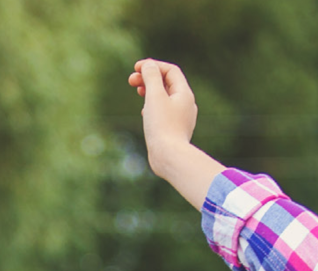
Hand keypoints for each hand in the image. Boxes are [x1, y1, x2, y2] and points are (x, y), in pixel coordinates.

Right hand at [126, 59, 224, 210]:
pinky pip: (164, 111)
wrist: (170, 157)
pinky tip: (144, 112)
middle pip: (167, 83)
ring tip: (137, 91)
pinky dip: (152, 106)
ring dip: (150, 91)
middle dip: (149, 78)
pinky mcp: (174, 130)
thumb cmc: (162, 126)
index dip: (153, 65)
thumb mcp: (154, 96)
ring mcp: (181, 118)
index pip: (170, 70)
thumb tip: (148, 65)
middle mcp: (186, 104)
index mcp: (184, 94)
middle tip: (131, 80)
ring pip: (165, 97)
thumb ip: (151, 77)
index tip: (135, 68)